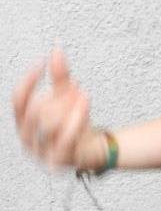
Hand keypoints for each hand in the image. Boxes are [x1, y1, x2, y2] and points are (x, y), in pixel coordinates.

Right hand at [11, 46, 101, 170]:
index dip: (27, 81)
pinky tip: (85, 102)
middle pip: (36, 110)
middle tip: (76, 85)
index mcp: (23, 122)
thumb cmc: (74, 123)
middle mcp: (27, 138)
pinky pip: (66, 140)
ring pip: (50, 125)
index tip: (41, 63)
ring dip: (69, 106)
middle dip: (58, 95)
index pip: (17, 100)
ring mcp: (41, 152)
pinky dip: (77, 119)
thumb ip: (60, 76)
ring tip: (83, 94)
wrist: (93, 150)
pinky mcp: (58, 162)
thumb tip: (57, 49)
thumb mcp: (67, 97)